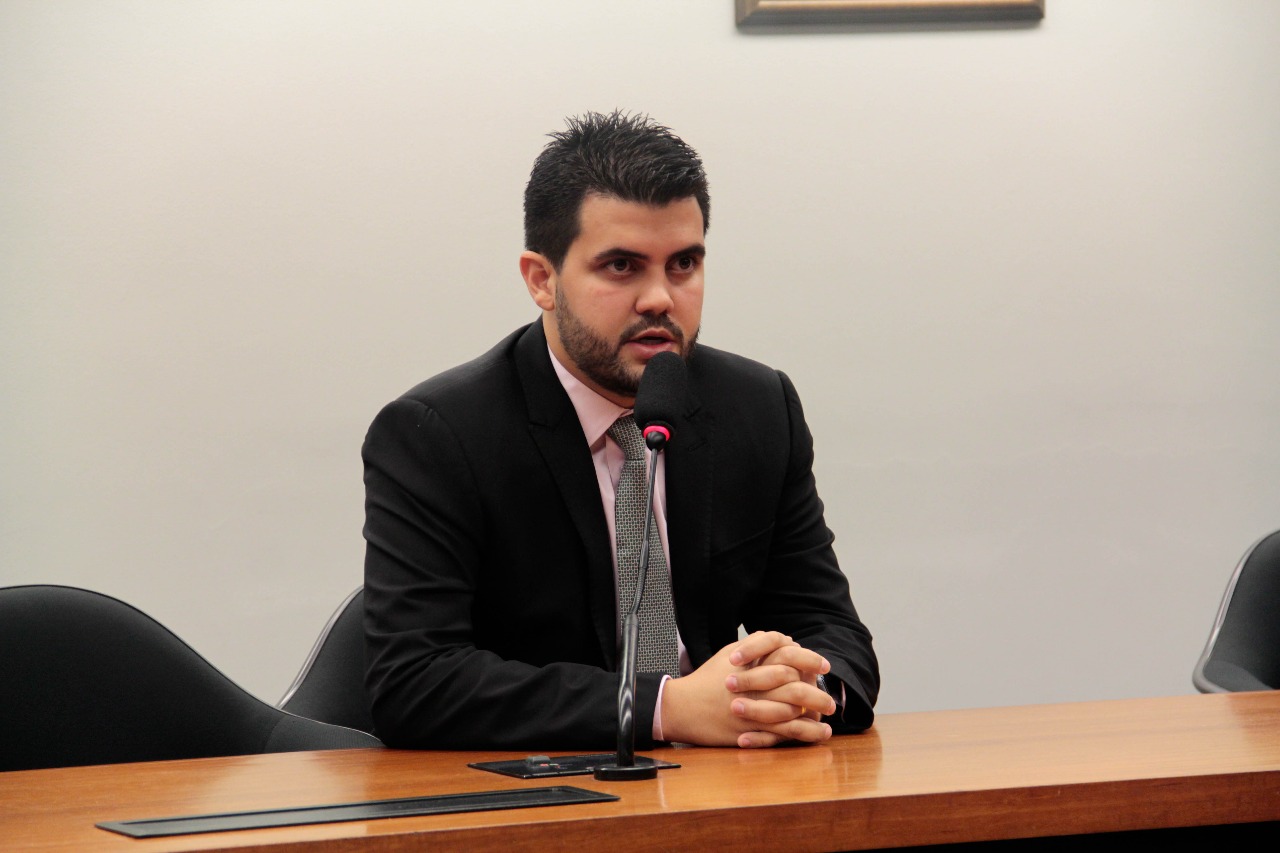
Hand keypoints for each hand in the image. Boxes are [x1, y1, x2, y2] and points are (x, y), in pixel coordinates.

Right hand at [660, 631, 832, 748]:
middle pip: (794, 688)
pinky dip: (803, 735)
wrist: (682, 707)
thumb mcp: (728, 655)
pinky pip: (781, 734)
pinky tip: (817, 735)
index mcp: (751, 665)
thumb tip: (786, 639)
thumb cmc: (707, 679)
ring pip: (791, 714)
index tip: (824, 666)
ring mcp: (751, 710)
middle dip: (817, 694)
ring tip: (829, 719)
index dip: (809, 660)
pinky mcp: (748, 731)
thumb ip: (757, 646)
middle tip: (831, 700)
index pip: (787, 657)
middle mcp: (753, 687)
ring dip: (814, 716)